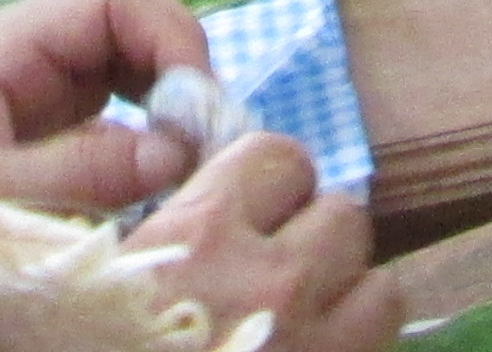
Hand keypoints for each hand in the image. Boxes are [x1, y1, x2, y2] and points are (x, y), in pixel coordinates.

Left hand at [0, 0, 212, 232]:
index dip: (169, 34)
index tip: (199, 109)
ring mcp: (38, 100)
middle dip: (180, 74)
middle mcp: (24, 60)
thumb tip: (174, 151)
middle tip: (209, 148)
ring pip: (133, 73)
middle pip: (130, 27)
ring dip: (172, 112)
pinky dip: (152, 151)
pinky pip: (119, 126)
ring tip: (193, 170)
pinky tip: (158, 193)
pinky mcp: (48, 144)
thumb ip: (71, 174)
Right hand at [124, 130, 399, 351]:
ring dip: (347, 289)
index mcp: (200, 234)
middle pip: (338, 212)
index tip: (256, 216)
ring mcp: (315, 332)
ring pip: (377, 272)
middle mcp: (270, 275)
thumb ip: (170, 226)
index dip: (271, 185)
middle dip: (316, 238)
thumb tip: (220, 200)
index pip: (277, 157)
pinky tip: (331, 343)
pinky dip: (365, 328)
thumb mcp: (113, 276)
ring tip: (314, 315)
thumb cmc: (103, 349)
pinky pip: (387, 318)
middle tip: (284, 274)